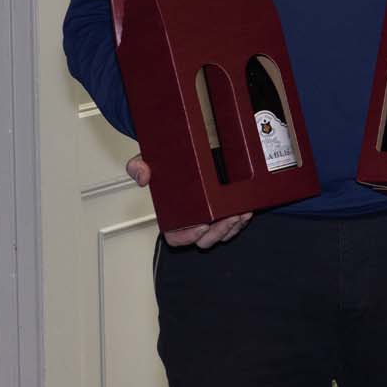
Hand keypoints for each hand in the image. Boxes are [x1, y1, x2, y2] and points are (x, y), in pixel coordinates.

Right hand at [125, 154, 251, 248]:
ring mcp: (210, 215)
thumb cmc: (168, 162)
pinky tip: (247, 208)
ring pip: (222, 234)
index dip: (187, 237)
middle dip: (219, 232)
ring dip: (233, 227)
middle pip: (205, 239)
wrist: (187, 148)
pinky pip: (234, 224)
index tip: (201, 227)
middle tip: (229, 218)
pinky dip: (242, 220)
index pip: (176, 237)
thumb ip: (139, 165)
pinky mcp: (224, 209)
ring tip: (241, 213)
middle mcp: (192, 218)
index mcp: (173, 215)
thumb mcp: (149, 159)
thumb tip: (142, 176)